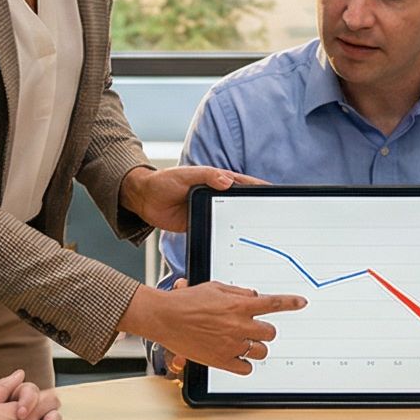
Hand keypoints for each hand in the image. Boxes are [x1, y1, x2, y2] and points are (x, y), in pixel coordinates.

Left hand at [120, 164, 269, 233]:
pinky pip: (219, 230)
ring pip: (233, 218)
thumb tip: (227, 180)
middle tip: (272, 219)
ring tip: (261, 233)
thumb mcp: (185, 176)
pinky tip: (239, 243)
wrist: (145, 200)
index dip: (259, 188)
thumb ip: (206, 176)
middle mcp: (217, 196)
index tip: (274, 193)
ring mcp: (211, 211)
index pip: (243, 183)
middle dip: (257, 209)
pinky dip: (229, 235)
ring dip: (245, 224)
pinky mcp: (203, 224)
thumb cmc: (163, 182)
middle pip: (242, 203)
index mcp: (216, 180)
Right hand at [124, 278, 303, 372]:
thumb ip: (238, 293)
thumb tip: (254, 297)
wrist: (165, 317)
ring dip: (255, 347)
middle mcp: (238, 326)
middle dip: (263, 330)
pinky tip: (234, 355)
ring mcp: (231, 345)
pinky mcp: (221, 361)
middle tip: (251, 328)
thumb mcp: (215, 288)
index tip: (301, 302)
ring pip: (261, 351)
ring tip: (241, 342)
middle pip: (270, 333)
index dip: (290, 302)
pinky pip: (245, 368)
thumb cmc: (187, 301)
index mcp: (238, 306)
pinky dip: (243, 363)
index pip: (273, 304)